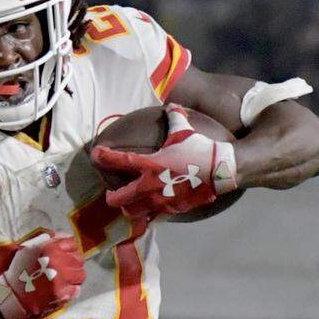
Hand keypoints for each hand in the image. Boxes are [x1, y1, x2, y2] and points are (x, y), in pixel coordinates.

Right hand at [0, 231, 85, 318]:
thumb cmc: (19, 270)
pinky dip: (71, 290)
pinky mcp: (61, 293)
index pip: (73, 243)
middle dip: (73, 264)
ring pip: (81, 274)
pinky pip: (76, 289)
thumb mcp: (29, 248)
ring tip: (63, 280)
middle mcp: (57, 261)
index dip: (70, 250)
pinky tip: (61, 289)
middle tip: (64, 269)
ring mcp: (61, 278)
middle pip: (79, 259)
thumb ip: (47, 240)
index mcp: (49, 248)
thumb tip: (64, 235)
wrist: (11, 293)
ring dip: (74, 277)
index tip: (66, 256)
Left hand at [91, 103, 238, 218]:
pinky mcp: (172, 210)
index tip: (96, 154)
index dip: (104, 157)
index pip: (119, 161)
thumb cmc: (200, 148)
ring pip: (133, 212)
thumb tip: (171, 103)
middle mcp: (150, 185)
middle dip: (111, 195)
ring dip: (128, 207)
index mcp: (150, 164)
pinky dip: (149, 213)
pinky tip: (151, 207)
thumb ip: (174, 116)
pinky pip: (153, 216)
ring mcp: (160, 201)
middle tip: (112, 191)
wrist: (222, 170)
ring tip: (129, 202)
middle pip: (118, 198)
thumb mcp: (184, 130)